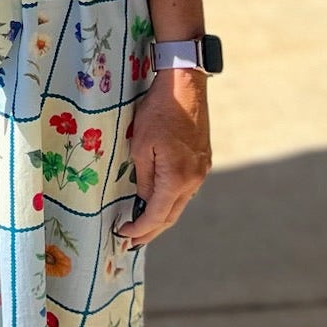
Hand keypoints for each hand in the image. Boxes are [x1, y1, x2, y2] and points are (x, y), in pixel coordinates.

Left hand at [113, 67, 211, 247]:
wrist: (185, 85)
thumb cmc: (158, 112)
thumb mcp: (140, 146)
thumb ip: (143, 178)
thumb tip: (143, 200)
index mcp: (177, 178)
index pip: (156, 215)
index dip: (139, 229)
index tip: (122, 235)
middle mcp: (193, 180)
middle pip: (171, 215)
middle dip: (151, 231)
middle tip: (132, 242)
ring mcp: (201, 171)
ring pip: (180, 203)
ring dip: (162, 216)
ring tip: (144, 226)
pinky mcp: (204, 161)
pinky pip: (186, 189)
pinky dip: (171, 200)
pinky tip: (159, 201)